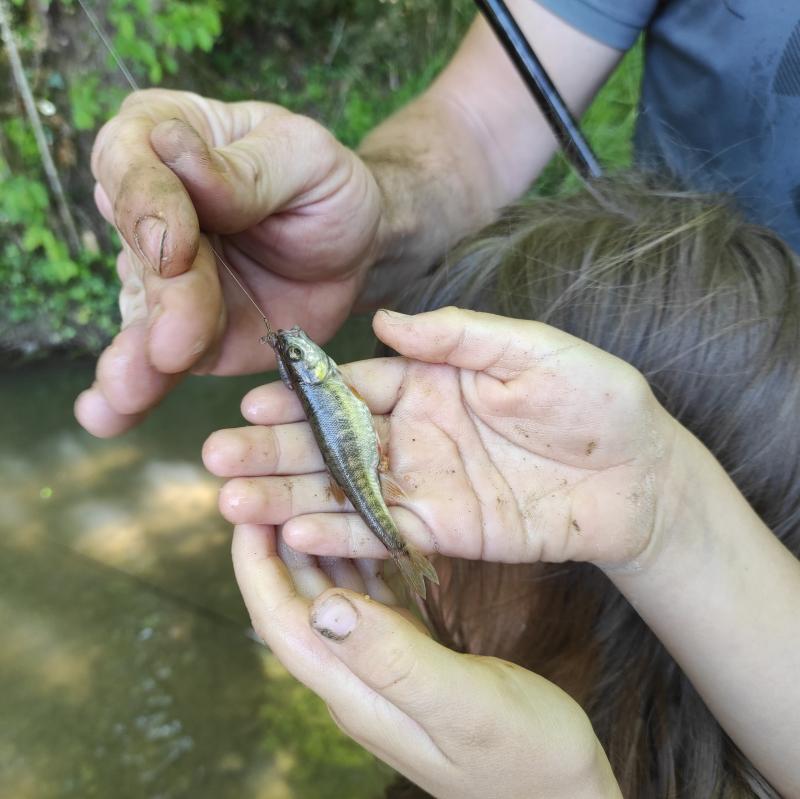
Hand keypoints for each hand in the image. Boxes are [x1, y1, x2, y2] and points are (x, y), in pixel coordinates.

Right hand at [75, 89, 383, 437]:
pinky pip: (157, 362)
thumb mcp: (306, 159)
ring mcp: (162, 278)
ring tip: (125, 392)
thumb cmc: (326, 189)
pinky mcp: (183, 333)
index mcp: (165, 139)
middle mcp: (149, 211)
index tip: (174, 250)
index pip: (134, 165)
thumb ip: (245, 168)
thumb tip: (172, 151)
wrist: (356, 250)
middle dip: (164, 301)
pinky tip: (109, 413)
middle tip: (177, 345)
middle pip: (141, 253)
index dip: (148, 207)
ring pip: (144, 317)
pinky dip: (135, 390)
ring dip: (136, 358)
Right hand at [205, 307, 680, 569]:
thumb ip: (457, 337)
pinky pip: (383, 529)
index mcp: (430, 379)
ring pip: (344, 488)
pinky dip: (341, 532)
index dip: (303, 394)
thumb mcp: (530, 349)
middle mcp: (416, 431)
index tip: (253, 399)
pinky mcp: (445, 528)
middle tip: (217, 454)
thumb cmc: (594, 398)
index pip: (352, 385)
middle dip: (275, 447)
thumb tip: (387, 322)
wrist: (641, 474)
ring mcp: (426, 481)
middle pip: (333, 439)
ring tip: (232, 499)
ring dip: (290, 495)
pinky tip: (295, 532)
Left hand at [232, 523, 619, 797]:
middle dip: (276, 547)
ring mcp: (382, 672)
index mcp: (357, 691)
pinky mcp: (409, 661)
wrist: (559, 794)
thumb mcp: (462, 704)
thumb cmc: (524, 754)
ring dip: (314, 552)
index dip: (256, 566)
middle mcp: (357, 680)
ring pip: (329, 601)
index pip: (281, 623)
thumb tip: (324, 608)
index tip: (247, 511)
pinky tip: (368, 538)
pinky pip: (369, 603)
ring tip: (313, 499)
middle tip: (274, 487)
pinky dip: (359, 565)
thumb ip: (395, 659)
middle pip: (296, 607)